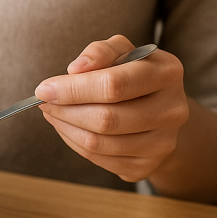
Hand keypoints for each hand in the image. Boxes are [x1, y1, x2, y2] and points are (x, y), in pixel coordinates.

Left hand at [34, 35, 189, 182]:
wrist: (159, 109)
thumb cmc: (133, 75)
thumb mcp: (121, 52)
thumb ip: (99, 52)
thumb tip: (75, 69)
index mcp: (167, 72)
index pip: (113, 85)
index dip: (72, 89)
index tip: (44, 89)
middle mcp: (172, 110)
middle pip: (105, 118)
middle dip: (64, 110)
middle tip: (44, 103)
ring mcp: (162, 142)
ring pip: (98, 142)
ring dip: (64, 127)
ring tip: (52, 113)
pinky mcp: (147, 165)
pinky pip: (98, 159)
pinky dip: (73, 143)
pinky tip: (67, 128)